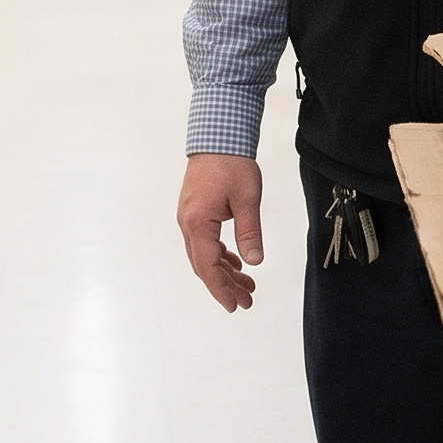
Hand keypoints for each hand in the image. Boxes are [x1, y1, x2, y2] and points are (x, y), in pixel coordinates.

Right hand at [178, 153, 262, 311]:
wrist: (218, 136)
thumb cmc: (231, 163)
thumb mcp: (247, 200)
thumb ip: (249, 233)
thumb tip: (254, 261)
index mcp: (198, 223)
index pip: (208, 266)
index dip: (222, 289)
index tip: (236, 305)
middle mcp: (188, 223)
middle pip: (204, 265)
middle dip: (225, 285)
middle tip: (247, 300)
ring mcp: (189, 217)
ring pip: (204, 255)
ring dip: (224, 271)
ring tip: (246, 285)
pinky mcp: (195, 211)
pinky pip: (204, 242)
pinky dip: (219, 255)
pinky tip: (234, 261)